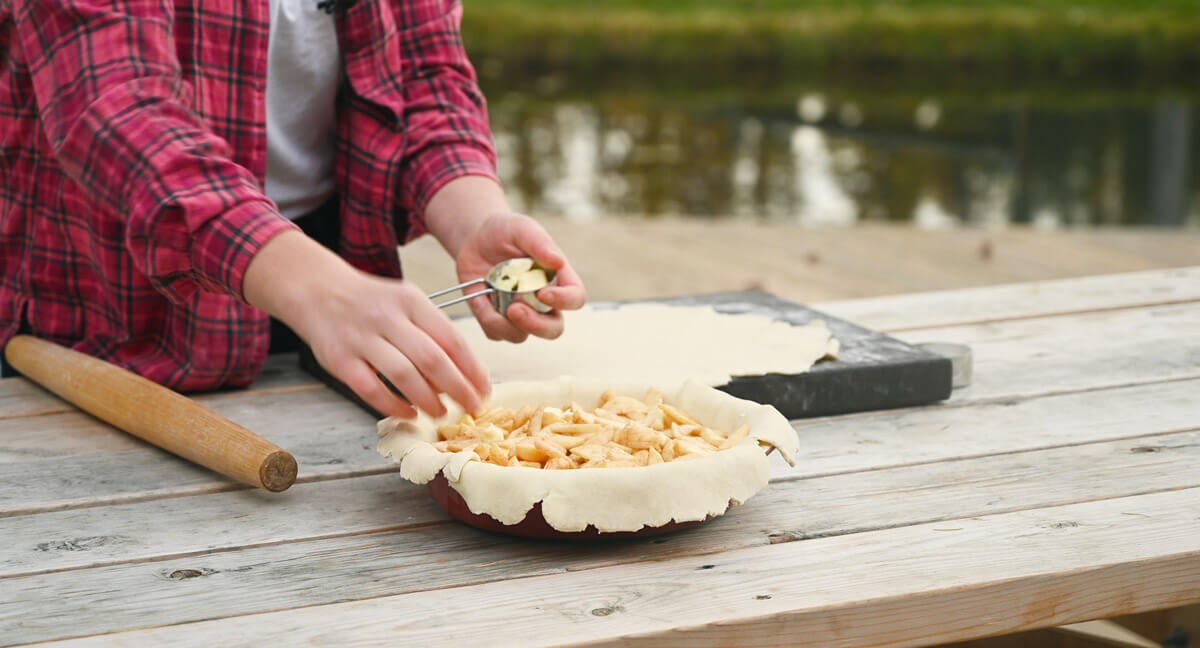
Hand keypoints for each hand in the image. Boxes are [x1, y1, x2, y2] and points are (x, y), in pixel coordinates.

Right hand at [245, 231, 488, 418]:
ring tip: (441, 412)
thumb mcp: (407, 303)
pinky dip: (393, 406)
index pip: (451, 339)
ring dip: (428, 400)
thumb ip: (432, 333)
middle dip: (458, 389)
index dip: (472, 369)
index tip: (484, 389)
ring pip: (404, 376)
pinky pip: (371, 389)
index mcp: (411, 301)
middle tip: (471, 407)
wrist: (319, 291)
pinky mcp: (340, 360)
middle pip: (432, 360)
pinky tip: (408, 412)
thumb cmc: (372, 302)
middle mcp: (387, 317)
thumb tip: (462, 375)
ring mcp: (361, 338)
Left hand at [454, 212, 587, 341]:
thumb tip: (558, 261)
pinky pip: (494, 333)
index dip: (564, 301)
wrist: (475, 239)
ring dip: (503, 323)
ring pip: (520, 336)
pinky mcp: (497, 320)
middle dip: (535, 326)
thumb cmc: (505, 231)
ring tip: (486, 296)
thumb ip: (539, 242)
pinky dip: (484, 318)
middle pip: (553, 329)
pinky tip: (478, 298)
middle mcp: (542, 302)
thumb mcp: (521, 228)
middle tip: (514, 309)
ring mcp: (520, 313)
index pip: (575, 298)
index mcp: (558, 279)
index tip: (543, 293)